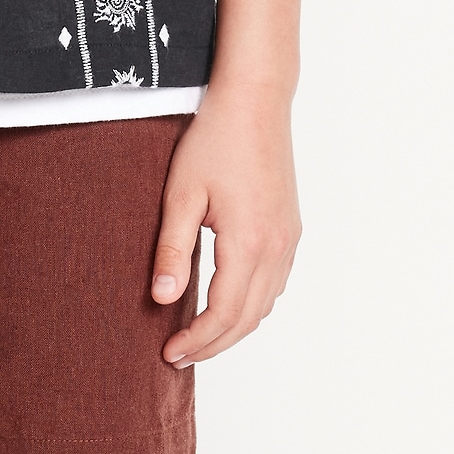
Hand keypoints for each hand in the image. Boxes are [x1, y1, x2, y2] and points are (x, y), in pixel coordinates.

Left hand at [151, 84, 300, 366]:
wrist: (255, 99)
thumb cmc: (214, 139)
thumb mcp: (181, 193)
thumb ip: (172, 249)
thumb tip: (161, 299)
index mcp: (249, 243)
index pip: (224, 314)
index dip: (197, 340)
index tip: (169, 352)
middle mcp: (277, 248)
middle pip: (248, 319)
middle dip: (214, 344)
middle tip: (180, 354)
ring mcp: (289, 239)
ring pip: (266, 305)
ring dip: (235, 327)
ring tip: (199, 334)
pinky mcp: (291, 227)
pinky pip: (275, 283)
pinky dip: (252, 304)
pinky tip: (228, 300)